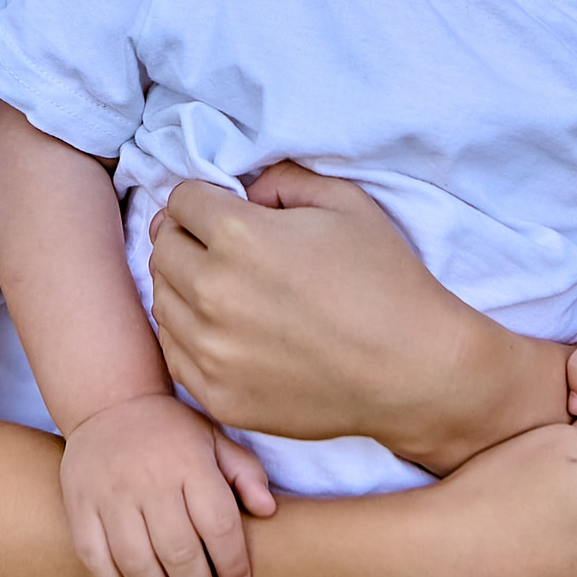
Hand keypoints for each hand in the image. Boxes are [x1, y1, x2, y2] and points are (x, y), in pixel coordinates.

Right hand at [59, 394, 274, 576]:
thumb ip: (245, 472)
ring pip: (136, 563)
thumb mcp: (213, 439)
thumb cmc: (170, 431)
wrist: (108, 404)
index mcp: (188, 463)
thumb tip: (268, 510)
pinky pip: (95, 559)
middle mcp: (149, 480)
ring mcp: (110, 495)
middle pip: (179, 552)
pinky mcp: (80, 505)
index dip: (233, 562)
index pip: (218, 525)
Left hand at [146, 165, 565, 467]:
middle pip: (164, 247)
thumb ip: (282, 181)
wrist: (414, 373)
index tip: (227, 211)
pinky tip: (226, 330)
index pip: (182, 200)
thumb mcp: (344, 202)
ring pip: (162, 299)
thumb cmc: (386, 281)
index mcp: (238, 236)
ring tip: (228, 288)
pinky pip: (175, 352)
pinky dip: (190, 335)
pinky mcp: (217, 395)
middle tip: (223, 247)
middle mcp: (212, 292)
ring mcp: (210, 351)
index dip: (206, 199)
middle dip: (189, 237)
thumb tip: (244, 192)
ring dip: (185, 285)